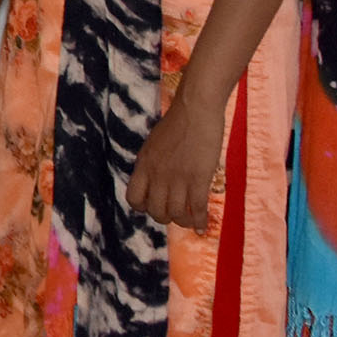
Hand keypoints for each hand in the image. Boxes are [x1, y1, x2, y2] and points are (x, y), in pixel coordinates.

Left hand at [125, 94, 225, 231]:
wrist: (195, 109)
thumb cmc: (178, 123)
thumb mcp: (154, 144)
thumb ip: (152, 163)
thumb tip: (154, 178)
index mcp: (144, 165)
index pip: (134, 198)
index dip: (143, 207)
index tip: (153, 207)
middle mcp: (157, 175)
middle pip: (155, 210)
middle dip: (164, 217)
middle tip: (174, 215)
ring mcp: (177, 178)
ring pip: (175, 213)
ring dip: (182, 221)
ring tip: (188, 221)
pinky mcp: (198, 178)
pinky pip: (196, 208)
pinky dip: (199, 221)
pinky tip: (202, 227)